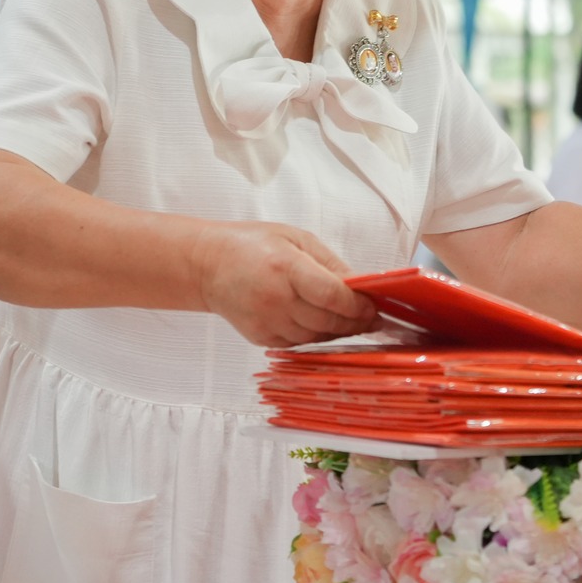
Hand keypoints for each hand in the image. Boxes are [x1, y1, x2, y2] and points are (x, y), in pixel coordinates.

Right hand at [191, 220, 378, 348]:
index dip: (359, 306)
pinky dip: (315, 337)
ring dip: (338, 331)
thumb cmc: (253, 245)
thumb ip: (329, 263)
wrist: (208, 266)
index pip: (333, 296)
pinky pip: (299, 344)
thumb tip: (360, 286)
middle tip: (372, 318)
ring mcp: (267, 322)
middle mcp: (276, 299)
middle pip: (329, 321)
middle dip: (356, 322)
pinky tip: (322, 324)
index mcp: (286, 268)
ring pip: (317, 337)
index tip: (374, 306)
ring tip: (350, 321)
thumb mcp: (295, 238)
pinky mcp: (261, 337)